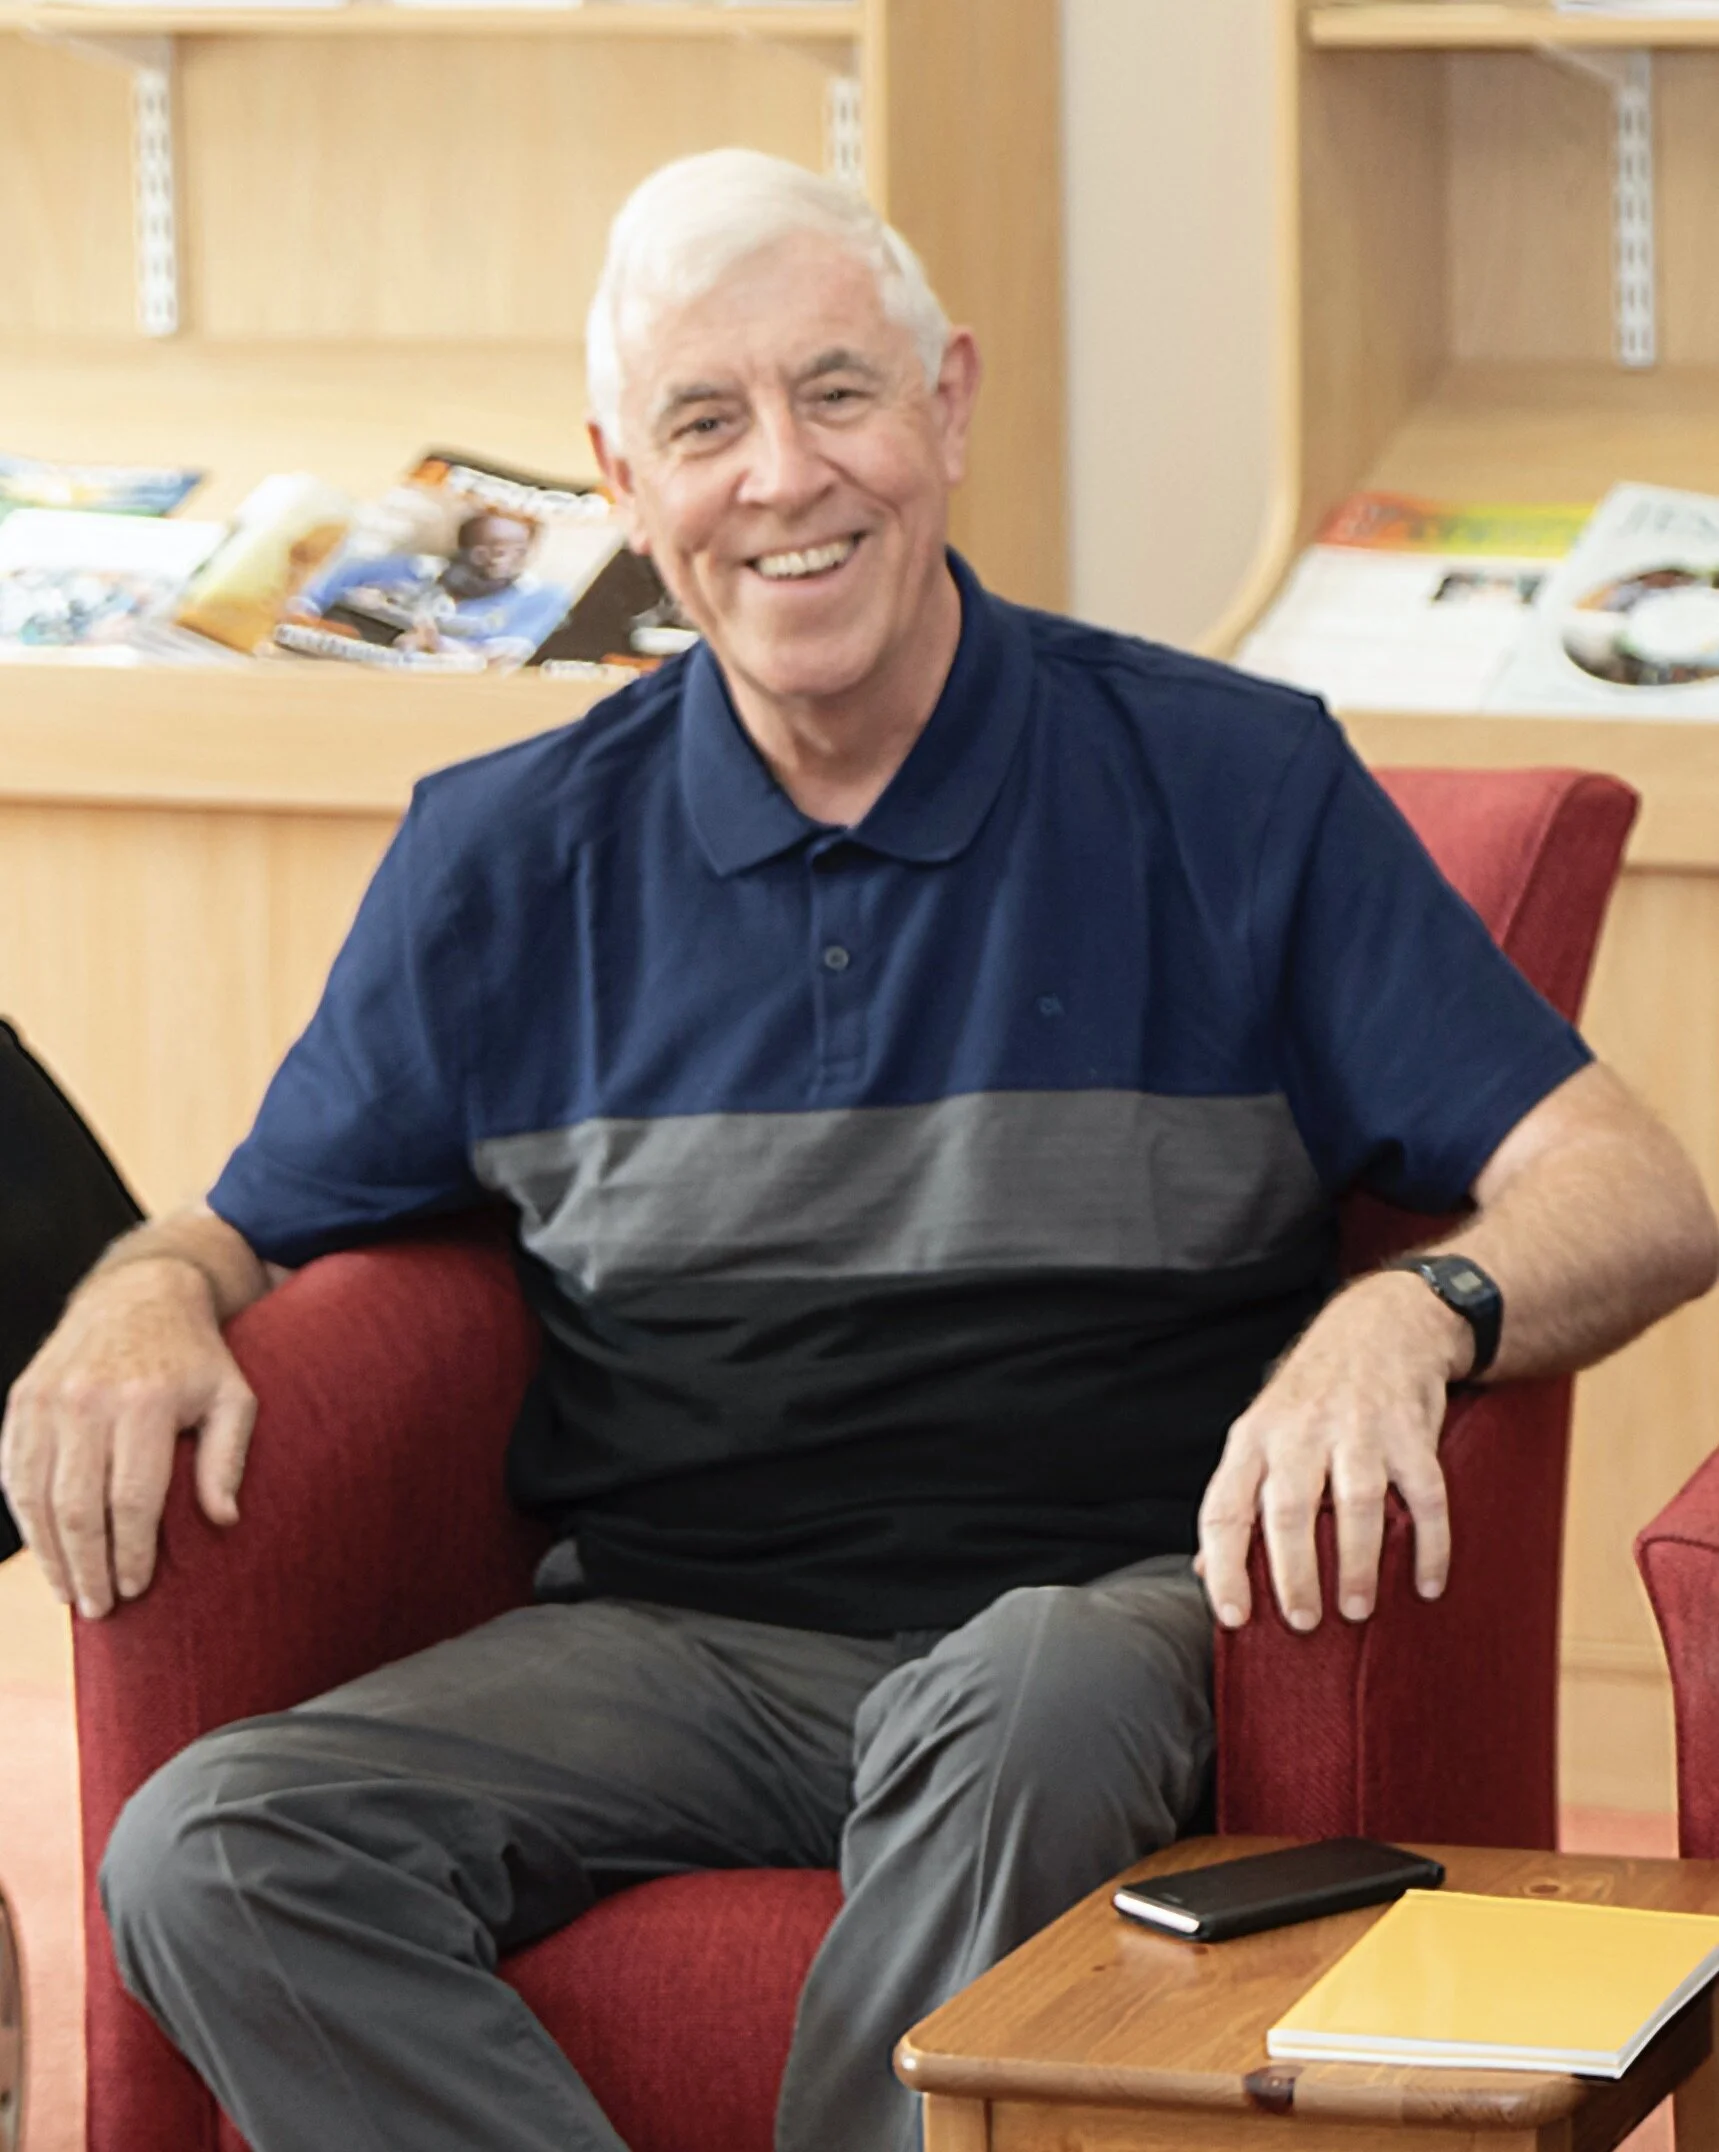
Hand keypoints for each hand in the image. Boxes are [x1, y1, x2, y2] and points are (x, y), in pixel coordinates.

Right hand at [0, 1258, 255, 1618]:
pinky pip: (13, 1474)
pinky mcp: (23, 1400)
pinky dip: (27, 1520)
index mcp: (145, 1401)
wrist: (141, 1295)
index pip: (132, 1499)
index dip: (132, 1552)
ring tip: (71, 1592)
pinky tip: (46, 1550)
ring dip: (51, 1555)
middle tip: (100, 1609)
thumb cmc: (196, 1357)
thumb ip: (229, 1459)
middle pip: (79, 1507)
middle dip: (88, 1567)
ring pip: (38, 1498)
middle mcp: (89, 1400)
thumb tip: (225, 1521)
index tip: (137, 1588)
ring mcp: (48, 1399)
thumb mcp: (233, 1397)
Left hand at [1195, 1271, 1468, 1632]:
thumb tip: (1205, 1573)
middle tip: (1301, 1622)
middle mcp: (1300, 1432)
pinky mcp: (1410, 1432)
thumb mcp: (1260, 1435)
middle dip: (1292, 1572)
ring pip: (1355, 1502)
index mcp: (1253, 1439)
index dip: (1223, 1565)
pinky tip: (1427, 1584)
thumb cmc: (1310, 1399)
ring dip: (1357, 1562)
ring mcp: (1358, 1429)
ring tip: (1357, 1610)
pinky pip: (1424, 1495)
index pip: (1225, 1508)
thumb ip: (1238, 1501)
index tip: (1230, 1616)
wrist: (1379, 1325)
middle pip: (1287, 1508)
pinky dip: (1430, 1544)